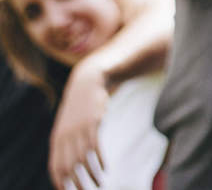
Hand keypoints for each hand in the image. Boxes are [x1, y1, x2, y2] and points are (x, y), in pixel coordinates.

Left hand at [49, 59, 109, 189]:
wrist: (87, 83)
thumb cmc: (80, 109)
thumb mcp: (69, 126)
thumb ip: (67, 143)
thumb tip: (70, 163)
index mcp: (57, 140)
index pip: (55, 167)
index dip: (60, 182)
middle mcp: (65, 136)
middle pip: (67, 166)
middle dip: (76, 183)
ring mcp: (78, 130)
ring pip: (82, 158)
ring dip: (91, 174)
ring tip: (99, 184)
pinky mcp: (92, 123)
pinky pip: (94, 147)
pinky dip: (100, 160)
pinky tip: (105, 169)